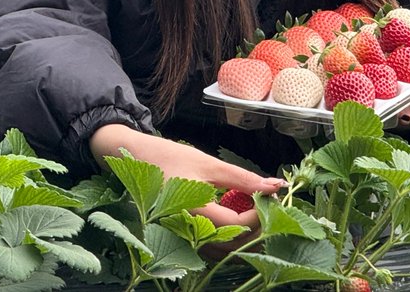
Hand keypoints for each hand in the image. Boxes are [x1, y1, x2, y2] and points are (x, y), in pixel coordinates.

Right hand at [90, 124, 285, 230]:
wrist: (134, 161)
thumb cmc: (170, 158)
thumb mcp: (209, 164)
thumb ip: (243, 179)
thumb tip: (275, 185)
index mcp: (194, 213)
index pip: (239, 225)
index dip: (261, 213)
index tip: (271, 196)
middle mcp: (187, 234)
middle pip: (235, 245)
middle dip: (259, 227)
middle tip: (270, 204)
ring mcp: (184, 240)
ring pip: (226, 251)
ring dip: (247, 235)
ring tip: (258, 210)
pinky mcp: (183, 239)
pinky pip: (214, 247)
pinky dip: (232, 236)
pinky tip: (239, 217)